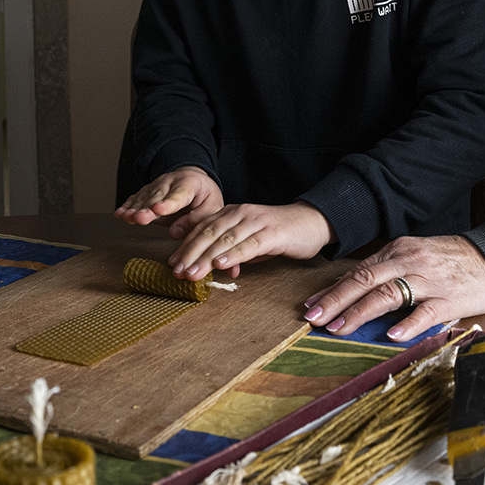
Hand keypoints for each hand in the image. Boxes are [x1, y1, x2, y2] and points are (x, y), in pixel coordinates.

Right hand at [114, 167, 222, 234]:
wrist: (193, 178)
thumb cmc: (203, 195)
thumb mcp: (211, 206)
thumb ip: (196, 220)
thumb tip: (174, 233)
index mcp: (189, 184)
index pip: (178, 196)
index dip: (168, 204)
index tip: (158, 210)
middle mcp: (169, 182)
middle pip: (157, 197)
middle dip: (147, 208)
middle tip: (139, 219)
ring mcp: (156, 186)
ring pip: (144, 198)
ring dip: (134, 209)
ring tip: (126, 217)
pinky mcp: (147, 192)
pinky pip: (136, 199)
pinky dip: (127, 206)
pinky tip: (120, 213)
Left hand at [168, 203, 332, 280]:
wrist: (311, 222)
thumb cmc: (277, 233)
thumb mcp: (247, 238)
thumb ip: (228, 248)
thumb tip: (207, 264)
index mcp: (232, 212)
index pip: (203, 228)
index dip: (186, 245)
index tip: (173, 263)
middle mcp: (241, 213)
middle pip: (210, 232)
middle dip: (191, 253)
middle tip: (177, 271)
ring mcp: (257, 222)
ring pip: (226, 239)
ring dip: (206, 257)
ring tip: (193, 272)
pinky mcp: (273, 233)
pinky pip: (249, 244)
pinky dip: (233, 255)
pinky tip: (221, 265)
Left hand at [301, 235, 484, 340]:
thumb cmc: (450, 260)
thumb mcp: (414, 257)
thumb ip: (386, 272)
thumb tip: (353, 291)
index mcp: (398, 252)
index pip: (359, 271)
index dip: (333, 289)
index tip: (310, 306)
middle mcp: (409, 262)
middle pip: (366, 280)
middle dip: (336, 301)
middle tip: (314, 319)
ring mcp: (429, 280)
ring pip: (389, 294)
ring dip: (361, 312)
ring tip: (340, 329)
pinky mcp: (450, 298)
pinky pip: (426, 312)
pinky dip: (408, 324)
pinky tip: (392, 335)